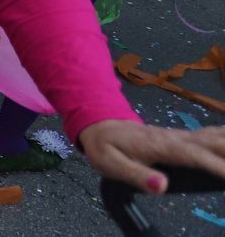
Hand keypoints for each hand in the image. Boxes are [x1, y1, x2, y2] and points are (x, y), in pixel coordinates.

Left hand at [80, 119, 224, 193]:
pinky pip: (210, 136)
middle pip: (213, 143)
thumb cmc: (105, 146)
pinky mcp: (182, 138)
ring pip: (215, 137)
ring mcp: (181, 136)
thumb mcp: (111, 163)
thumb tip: (161, 187)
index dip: (218, 166)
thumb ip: (136, 175)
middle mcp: (176, 138)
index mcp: (163, 146)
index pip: (197, 156)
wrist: (99, 125)